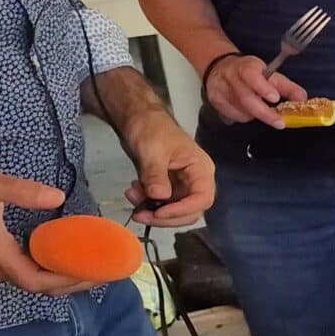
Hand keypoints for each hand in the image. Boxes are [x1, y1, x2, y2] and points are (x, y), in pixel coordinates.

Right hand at [0, 166, 85, 294]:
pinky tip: (59, 257)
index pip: (35, 281)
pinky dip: (43, 271)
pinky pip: (20, 273)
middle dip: (69, 283)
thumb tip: (58, 197)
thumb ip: (24, 191)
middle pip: (36, 287)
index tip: (91, 274)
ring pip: (28, 281)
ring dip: (57, 279)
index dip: (65, 281)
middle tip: (99, 272)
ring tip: (85, 267)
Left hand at [118, 106, 214, 226]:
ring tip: (132, 196)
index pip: (202, 199)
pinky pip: (163, 204)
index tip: (158, 212)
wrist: (139, 118)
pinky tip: (134, 191)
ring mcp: (183, 185)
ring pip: (175, 211)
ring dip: (153, 211)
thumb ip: (156, 175)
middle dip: (165, 217)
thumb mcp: (153, 150)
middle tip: (140, 214)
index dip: (182, 210)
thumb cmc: (152, 128)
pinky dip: (148, 203)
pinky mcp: (169, 187)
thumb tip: (159, 197)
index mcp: (201, 169)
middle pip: (190, 211)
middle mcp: (196, 180)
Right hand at [203, 50, 308, 125]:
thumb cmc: (250, 73)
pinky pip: (231, 116)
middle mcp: (231, 76)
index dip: (263, 87)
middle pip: (246, 98)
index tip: (275, 98)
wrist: (221, 67)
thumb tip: (302, 99)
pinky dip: (242, 117)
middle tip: (279, 122)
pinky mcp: (214, 100)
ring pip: (240, 110)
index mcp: (246, 66)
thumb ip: (287, 88)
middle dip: (265, 113)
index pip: (252, 75)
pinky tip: (247, 112)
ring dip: (254, 115)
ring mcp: (220, 89)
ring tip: (262, 111)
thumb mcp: (270, 75)